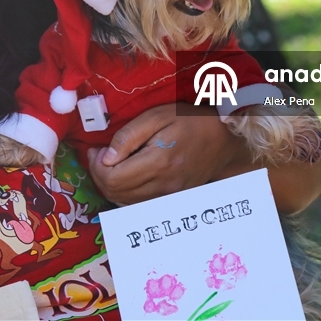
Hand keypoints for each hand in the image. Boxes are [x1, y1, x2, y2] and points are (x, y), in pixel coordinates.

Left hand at [86, 103, 243, 204]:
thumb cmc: (190, 120)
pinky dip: (124, 192)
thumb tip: (105, 158)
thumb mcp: (158, 116)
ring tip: (111, 163)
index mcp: (159, 163)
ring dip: (110, 185)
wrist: (224, 139)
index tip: (96, 150)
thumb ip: (129, 136)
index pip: (113, 179)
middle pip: (116, 194)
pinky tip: (125, 174)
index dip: (96, 167)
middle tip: (100, 155)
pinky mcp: (172, 199)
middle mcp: (164, 186)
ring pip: (124, 203)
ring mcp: (169, 196)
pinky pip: (137, 204)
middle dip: (99, 175)